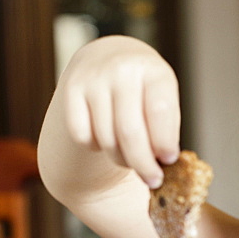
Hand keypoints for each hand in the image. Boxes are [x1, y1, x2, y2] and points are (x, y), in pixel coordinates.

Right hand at [59, 35, 180, 187]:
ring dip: (121, 158)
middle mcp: (121, 70)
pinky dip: (94, 146)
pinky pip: (81, 135)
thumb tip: (160, 164)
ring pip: (106, 138)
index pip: (159, 111)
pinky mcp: (70, 89)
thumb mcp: (162, 98)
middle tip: (153, 180)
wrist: (108, 57)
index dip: (165, 143)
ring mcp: (93, 79)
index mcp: (152, 70)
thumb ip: (165, 128)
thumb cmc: (144, 89)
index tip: (169, 161)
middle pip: (130, 132)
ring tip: (130, 157)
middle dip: (143, 164)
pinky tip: (105, 139)